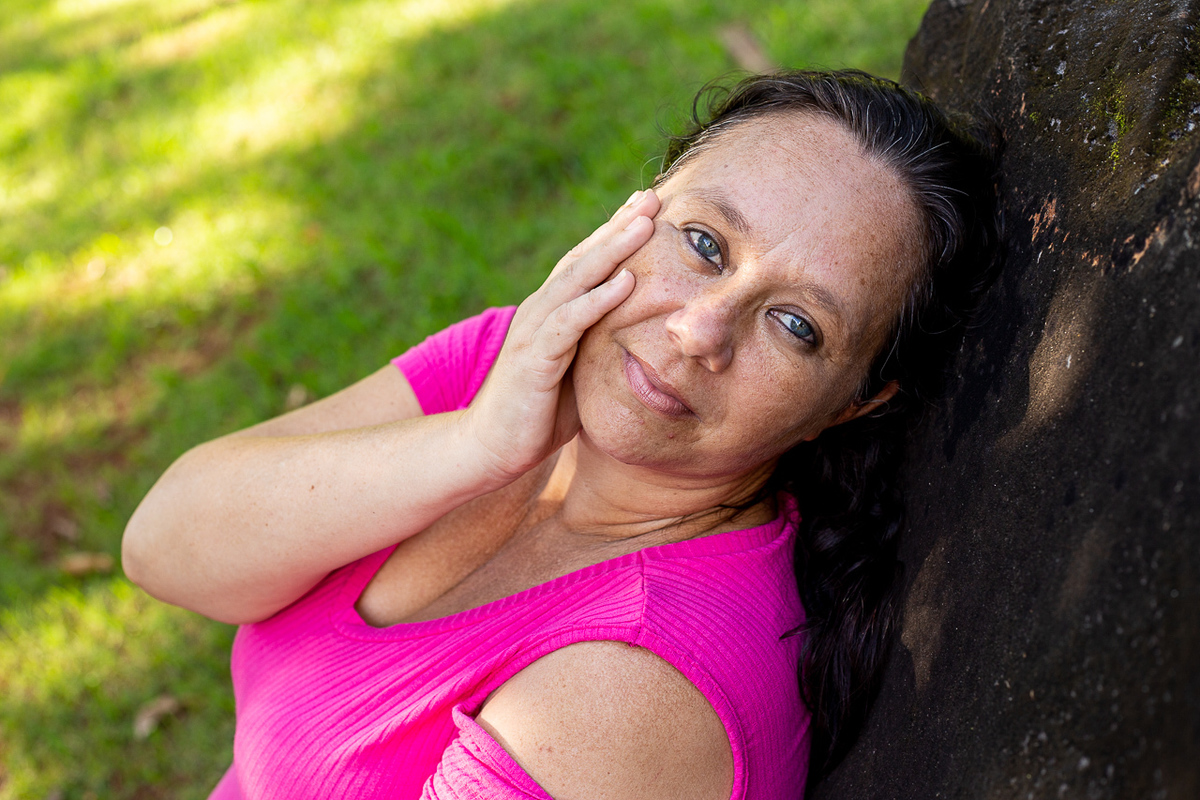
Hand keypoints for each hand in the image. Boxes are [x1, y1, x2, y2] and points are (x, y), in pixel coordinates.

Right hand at [465, 189, 660, 481]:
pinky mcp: (534, 358)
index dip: (614, 233)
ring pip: (577, 279)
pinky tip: (626, 282)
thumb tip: (646, 341)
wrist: (491, 448)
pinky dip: (598, 299)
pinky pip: (570, 322)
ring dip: (613, 249)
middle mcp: (541, 312)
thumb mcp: (580, 373)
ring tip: (644, 223)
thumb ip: (602, 348)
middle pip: (583, 258)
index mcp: (552, 313)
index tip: (646, 207)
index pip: (586, 264)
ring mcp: (535, 332)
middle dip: (618, 226)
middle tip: (651, 196)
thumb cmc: (538, 415)